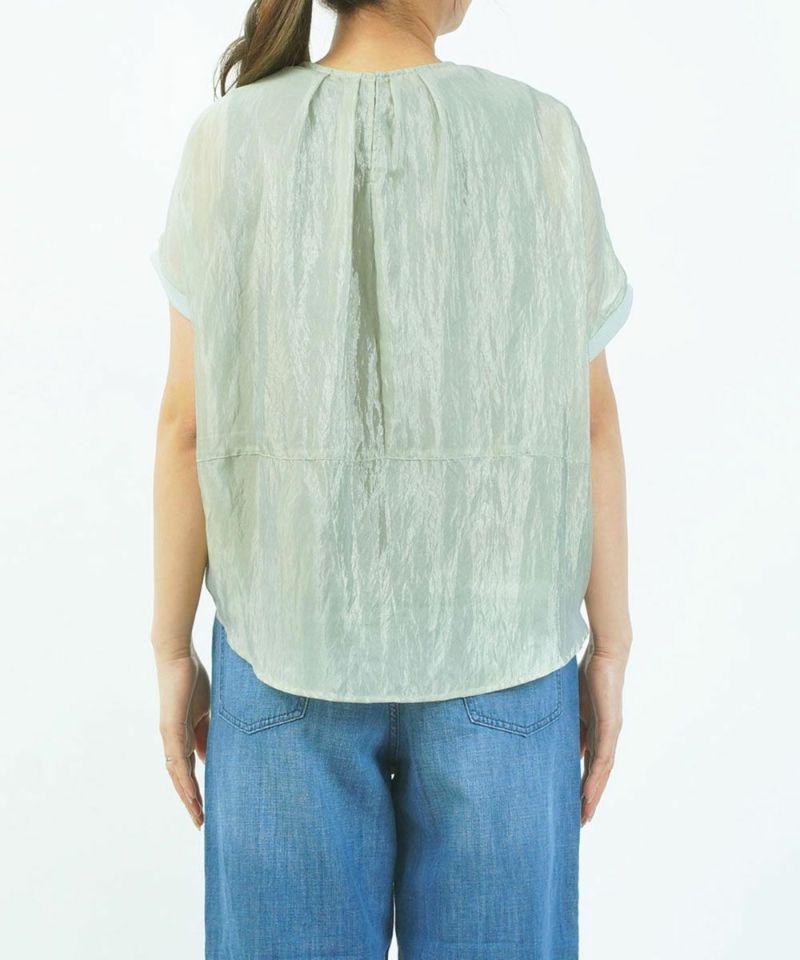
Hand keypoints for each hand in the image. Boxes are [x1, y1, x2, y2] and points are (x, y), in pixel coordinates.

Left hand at [154, 645, 210, 829]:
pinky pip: (177, 759)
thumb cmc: (192, 680)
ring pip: (177, 775)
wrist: (178, 657)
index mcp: (183, 736)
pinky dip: (184, 778)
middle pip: (180, 779)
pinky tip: (190, 794)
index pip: (189, 770)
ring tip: (198, 816)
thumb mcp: (205, 712)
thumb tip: (209, 758)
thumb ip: (207, 734)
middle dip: (191, 802)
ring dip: (187, 797)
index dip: (196, 790)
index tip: (206, 809)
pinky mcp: (169, 728)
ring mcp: (169, 736)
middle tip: (202, 823)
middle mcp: (172, 741)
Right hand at [578, 647, 625, 825]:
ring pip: (603, 770)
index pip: (590, 763)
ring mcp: (611, 731)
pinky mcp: (610, 725)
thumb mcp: (570, 704)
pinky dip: (596, 776)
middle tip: (581, 820)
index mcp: (596, 729)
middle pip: (599, 773)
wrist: (605, 653)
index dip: (583, 783)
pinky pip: (603, 757)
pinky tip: (589, 792)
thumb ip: (565, 722)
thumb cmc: (586, 673)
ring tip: (585, 814)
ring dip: (594, 794)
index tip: (574, 803)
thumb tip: (551, 738)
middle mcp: (607, 735)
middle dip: (590, 796)